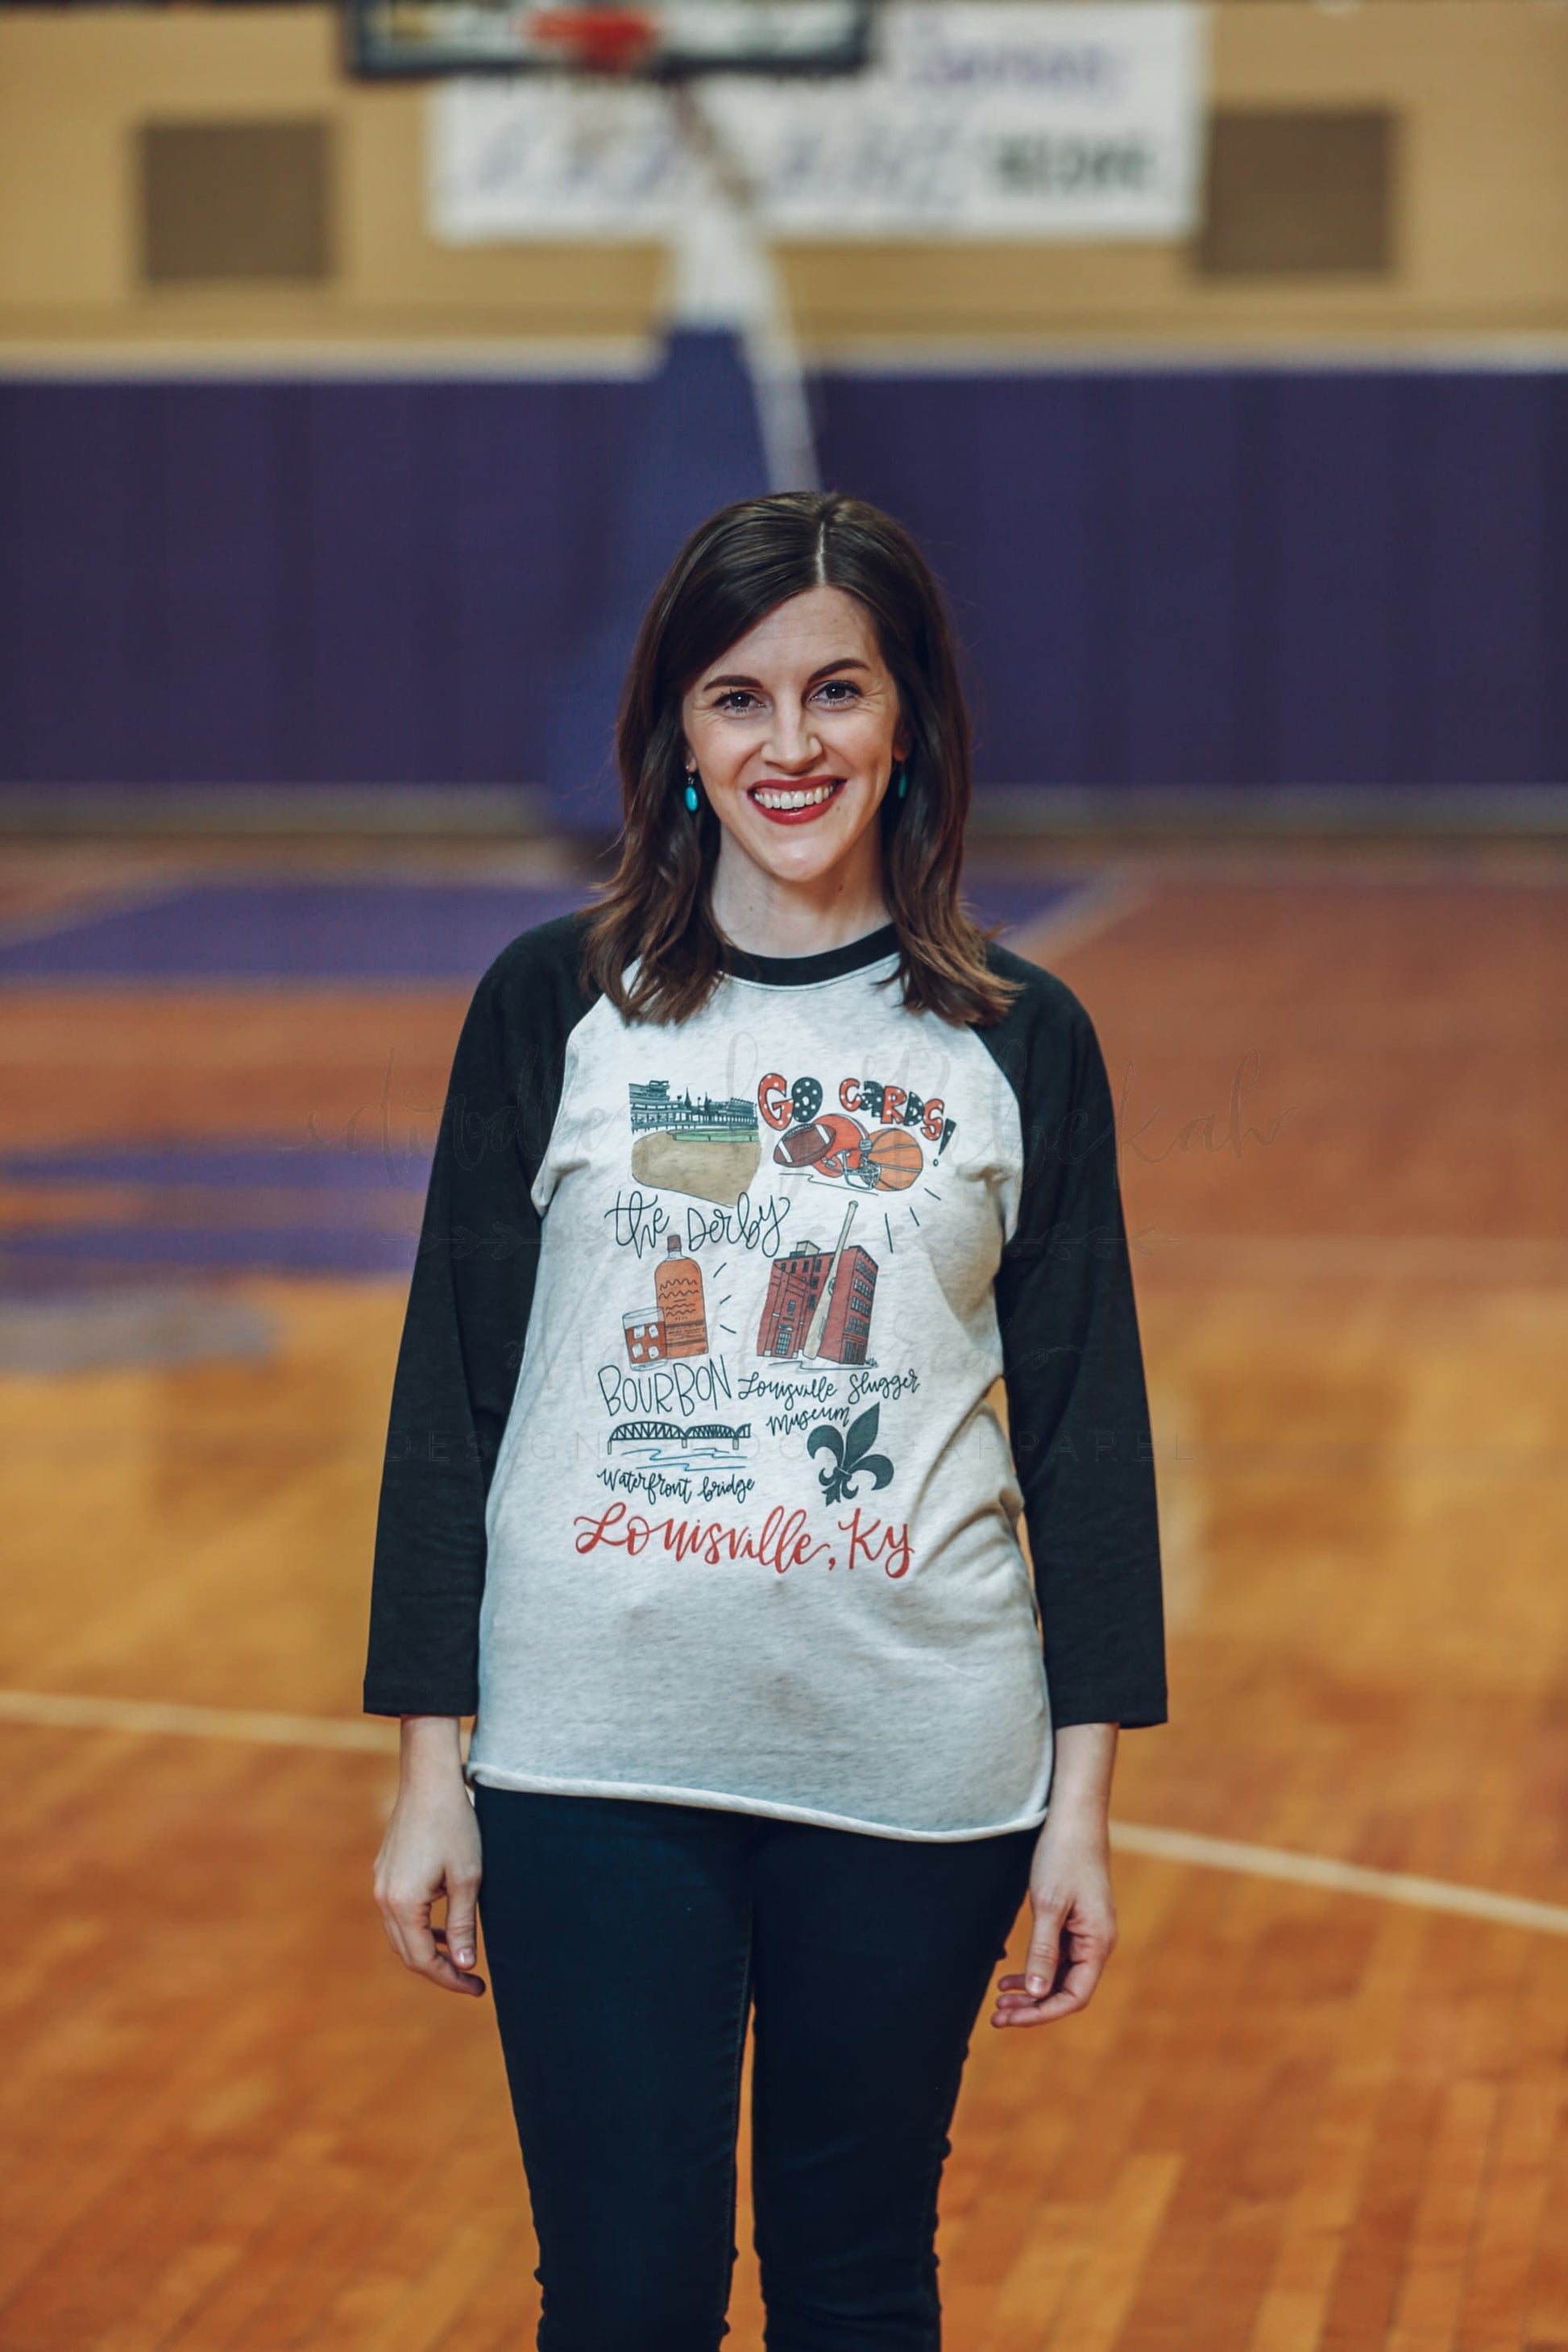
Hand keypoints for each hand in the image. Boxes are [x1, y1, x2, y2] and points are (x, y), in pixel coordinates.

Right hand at [373, 1716, 486, 1997]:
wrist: (429, 1780)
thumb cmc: (454, 1825)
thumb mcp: (468, 1878)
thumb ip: (464, 1925)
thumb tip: (464, 1966)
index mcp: (403, 1903)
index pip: (423, 1959)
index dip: (450, 1979)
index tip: (478, 1988)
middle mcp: (384, 1898)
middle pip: (408, 1953)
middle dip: (440, 1970)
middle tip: (472, 1981)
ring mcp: (381, 1884)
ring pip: (401, 1935)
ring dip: (430, 1950)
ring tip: (462, 1958)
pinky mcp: (385, 1872)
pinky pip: (400, 1913)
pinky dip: (421, 1927)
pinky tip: (445, 1927)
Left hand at [991, 1722, 1118, 2028]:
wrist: (1074, 1817)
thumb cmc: (1063, 1856)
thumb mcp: (1048, 1905)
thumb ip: (1042, 1951)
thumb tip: (1036, 1993)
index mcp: (1098, 1943)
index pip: (1074, 1996)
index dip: (1042, 2013)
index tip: (1010, 2018)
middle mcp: (1097, 1943)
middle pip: (1066, 1991)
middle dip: (1032, 2007)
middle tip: (996, 2016)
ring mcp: (1086, 1933)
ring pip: (1059, 1976)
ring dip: (1031, 1991)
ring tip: (998, 2000)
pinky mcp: (1074, 1922)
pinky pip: (1056, 1957)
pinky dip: (1034, 1970)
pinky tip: (1010, 1976)